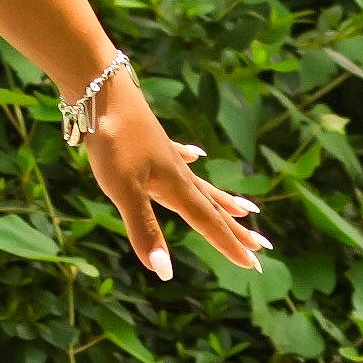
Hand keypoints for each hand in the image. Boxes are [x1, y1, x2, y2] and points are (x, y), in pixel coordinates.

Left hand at [82, 67, 269, 279]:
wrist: (100, 88)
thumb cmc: (113, 140)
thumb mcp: (125, 191)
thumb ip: (145, 231)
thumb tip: (165, 273)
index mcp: (177, 189)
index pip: (210, 224)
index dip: (230, 247)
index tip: (254, 264)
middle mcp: (179, 175)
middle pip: (214, 208)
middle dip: (236, 231)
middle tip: (263, 247)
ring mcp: (167, 156)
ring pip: (202, 185)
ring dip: (223, 200)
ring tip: (245, 209)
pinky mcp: (151, 140)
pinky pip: (179, 155)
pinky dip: (190, 157)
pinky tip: (196, 154)